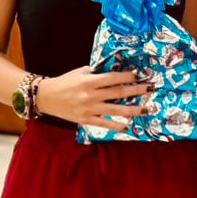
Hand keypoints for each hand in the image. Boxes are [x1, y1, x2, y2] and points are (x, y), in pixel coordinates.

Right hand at [34, 66, 153, 128]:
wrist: (46, 97)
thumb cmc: (64, 82)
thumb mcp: (79, 72)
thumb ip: (95, 72)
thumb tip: (112, 71)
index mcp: (89, 81)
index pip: (113, 78)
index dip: (127, 77)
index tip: (138, 76)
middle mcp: (91, 95)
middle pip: (119, 93)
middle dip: (136, 91)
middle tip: (150, 89)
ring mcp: (89, 109)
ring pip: (115, 110)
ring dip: (132, 110)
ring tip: (145, 109)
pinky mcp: (86, 120)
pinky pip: (104, 123)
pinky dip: (116, 125)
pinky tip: (127, 126)